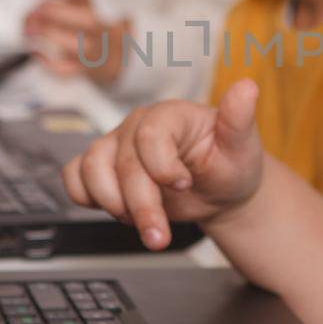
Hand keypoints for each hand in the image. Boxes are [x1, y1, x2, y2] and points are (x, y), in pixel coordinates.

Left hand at [24, 0, 128, 86]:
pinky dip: (48, 63)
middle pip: (86, 20)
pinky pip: (67, 69)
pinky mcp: (86, 69)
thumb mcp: (89, 5)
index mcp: (104, 8)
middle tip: (32, 12)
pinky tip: (35, 53)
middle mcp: (104, 30)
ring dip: (48, 35)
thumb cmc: (96, 27)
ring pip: (78, 45)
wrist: (117, 59)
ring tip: (27, 30)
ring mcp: (96, 51)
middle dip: (54, 13)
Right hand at [62, 79, 264, 249]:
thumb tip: (247, 87)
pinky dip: (86, 197)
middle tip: (159, 235)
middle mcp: (138, 126)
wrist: (220, 191)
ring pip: (91, 168)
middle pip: (124, 164)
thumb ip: (240, 119)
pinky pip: (75, 176)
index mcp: (171, 114)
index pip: (150, 135)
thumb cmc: (230, 164)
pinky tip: (117, 210)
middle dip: (142, 206)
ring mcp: (117, 145)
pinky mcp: (103, 168)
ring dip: (112, 205)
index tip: (184, 184)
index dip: (162, 167)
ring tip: (142, 225)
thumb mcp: (242, 146)